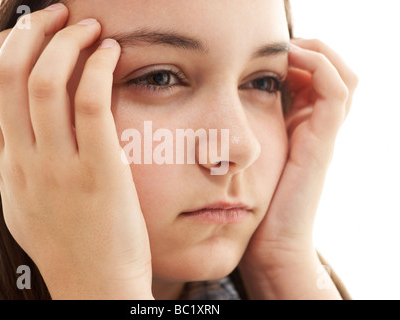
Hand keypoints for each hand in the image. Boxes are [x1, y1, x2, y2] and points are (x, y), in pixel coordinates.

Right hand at [0, 4, 152, 298]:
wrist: (96, 288)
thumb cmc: (70, 244)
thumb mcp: (28, 203)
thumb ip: (19, 163)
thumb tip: (20, 128)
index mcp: (4, 167)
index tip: (25, 32)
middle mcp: (23, 163)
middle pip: (6, 76)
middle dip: (30, 32)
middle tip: (58, 16)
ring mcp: (58, 168)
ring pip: (43, 83)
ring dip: (66, 42)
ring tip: (89, 27)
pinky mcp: (99, 172)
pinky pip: (90, 104)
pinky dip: (97, 68)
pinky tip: (111, 53)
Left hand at [239, 39, 357, 298]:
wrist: (270, 245)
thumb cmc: (252, 207)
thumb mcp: (245, 162)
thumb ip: (241, 138)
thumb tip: (215, 115)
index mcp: (299, 130)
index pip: (313, 81)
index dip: (296, 59)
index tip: (266, 52)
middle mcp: (315, 129)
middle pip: (331, 74)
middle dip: (308, 51)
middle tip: (279, 45)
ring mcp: (321, 134)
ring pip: (341, 76)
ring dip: (317, 52)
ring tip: (288, 47)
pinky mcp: (322, 141)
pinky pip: (335, 91)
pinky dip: (319, 66)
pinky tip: (289, 60)